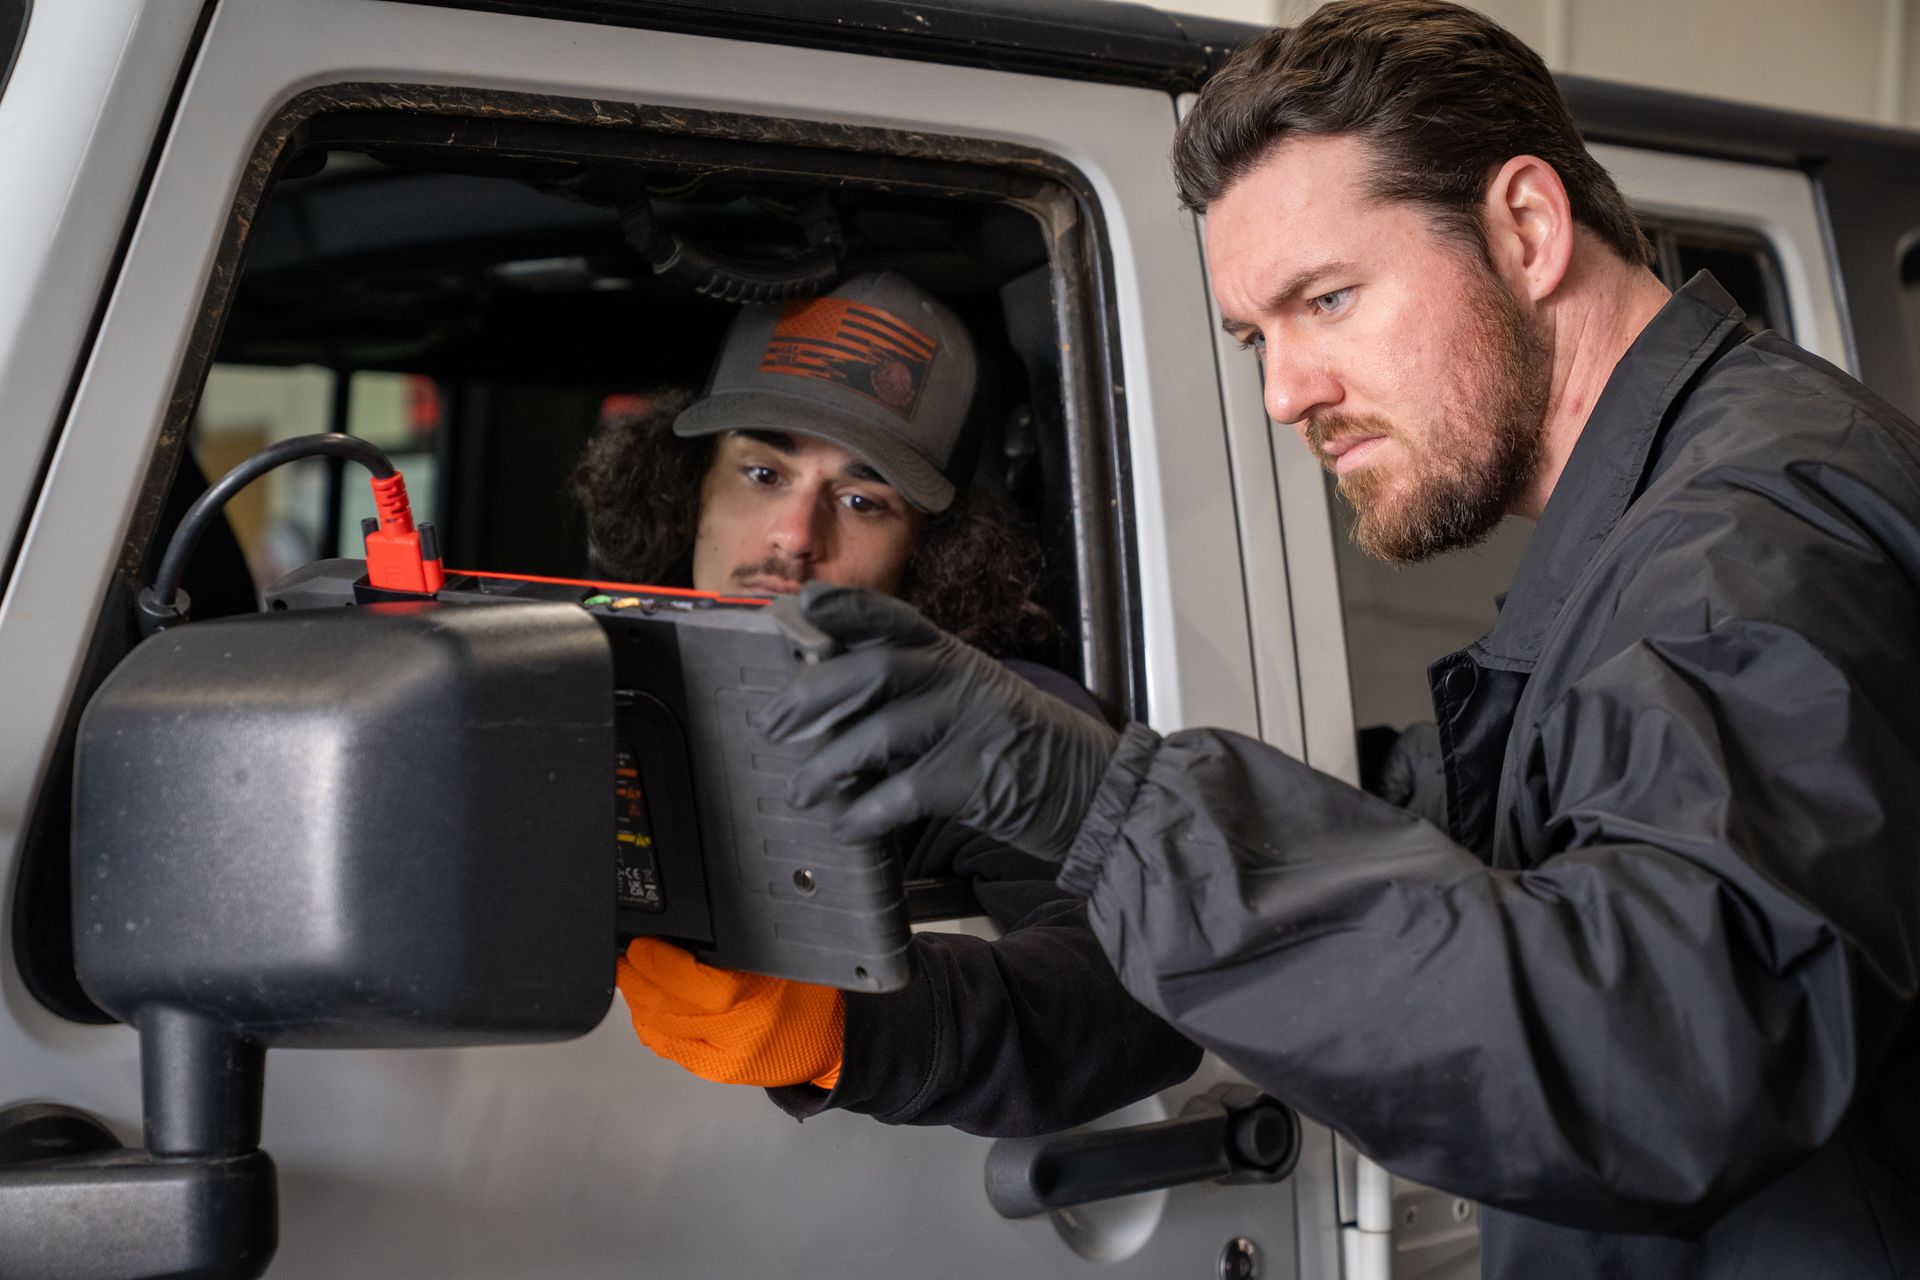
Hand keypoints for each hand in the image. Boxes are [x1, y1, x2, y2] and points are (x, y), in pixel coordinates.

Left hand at [616, 938, 843, 1088]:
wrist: (830, 1039)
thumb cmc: (810, 994)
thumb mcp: (779, 957)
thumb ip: (733, 947)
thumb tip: (679, 930)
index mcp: (753, 999)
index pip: (685, 979)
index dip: (653, 960)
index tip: (640, 943)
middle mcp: (735, 1035)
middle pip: (664, 1007)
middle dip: (635, 979)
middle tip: (624, 957)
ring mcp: (722, 1059)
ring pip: (659, 1030)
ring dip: (637, 1002)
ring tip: (631, 977)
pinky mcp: (715, 1073)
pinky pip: (668, 1049)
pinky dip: (649, 1026)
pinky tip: (645, 1009)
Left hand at [761, 583, 1120, 861]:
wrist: (1098, 793)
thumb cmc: (1026, 753)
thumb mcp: (978, 703)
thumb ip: (920, 696)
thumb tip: (837, 704)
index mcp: (960, 659)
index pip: (898, 620)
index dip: (849, 608)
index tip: (805, 604)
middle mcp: (964, 680)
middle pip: (875, 670)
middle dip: (813, 696)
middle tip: (774, 724)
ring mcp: (973, 725)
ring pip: (880, 732)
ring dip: (828, 764)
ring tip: (801, 790)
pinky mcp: (978, 776)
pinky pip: (905, 791)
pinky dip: (866, 812)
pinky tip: (847, 826)